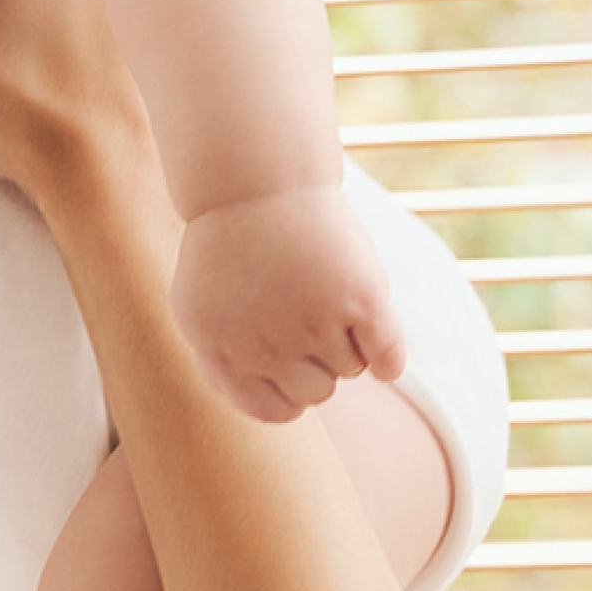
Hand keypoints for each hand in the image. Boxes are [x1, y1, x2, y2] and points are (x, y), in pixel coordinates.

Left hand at [172, 186, 406, 422]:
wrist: (255, 179)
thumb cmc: (232, 243)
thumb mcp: (202, 305)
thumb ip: (228, 362)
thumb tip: (277, 410)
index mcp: (220, 351)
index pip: (270, 411)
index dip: (288, 394)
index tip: (294, 368)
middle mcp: (262, 346)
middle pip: (316, 393)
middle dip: (318, 364)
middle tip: (309, 317)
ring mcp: (310, 323)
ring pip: (349, 368)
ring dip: (346, 339)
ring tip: (323, 290)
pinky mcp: (357, 298)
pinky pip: (387, 356)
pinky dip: (389, 357)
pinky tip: (376, 337)